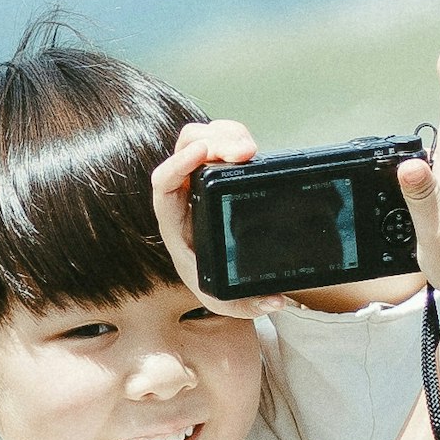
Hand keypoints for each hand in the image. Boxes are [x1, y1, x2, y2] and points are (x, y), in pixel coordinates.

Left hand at [150, 114, 257, 288]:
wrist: (217, 268)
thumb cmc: (213, 281)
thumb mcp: (226, 300)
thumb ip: (248, 305)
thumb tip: (276, 299)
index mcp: (174, 219)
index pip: (164, 182)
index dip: (178, 164)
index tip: (204, 155)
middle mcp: (183, 191)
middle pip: (185, 147)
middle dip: (213, 141)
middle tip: (245, 153)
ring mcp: (200, 175)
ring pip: (204, 136)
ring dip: (227, 134)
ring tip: (252, 150)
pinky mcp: (220, 168)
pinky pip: (221, 139)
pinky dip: (235, 135)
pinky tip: (253, 149)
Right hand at [396, 50, 439, 346]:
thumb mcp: (433, 234)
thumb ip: (420, 198)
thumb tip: (411, 165)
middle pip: (438, 150)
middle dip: (417, 162)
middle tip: (412, 203)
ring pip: (439, 177)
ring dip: (424, 192)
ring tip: (426, 236)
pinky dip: (431, 207)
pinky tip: (434, 241)